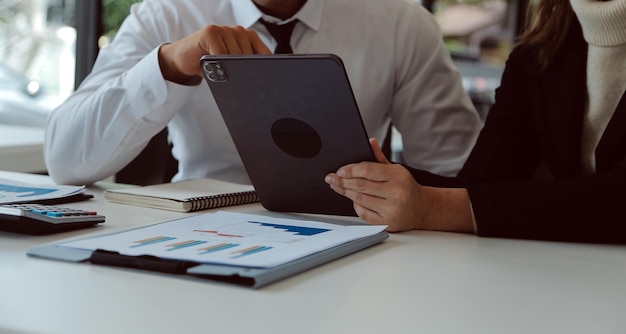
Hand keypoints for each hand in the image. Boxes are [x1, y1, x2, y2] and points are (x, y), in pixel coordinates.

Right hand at [159, 25, 270, 83]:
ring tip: (219, 72)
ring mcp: (226, 29)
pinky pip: (221, 54)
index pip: (265, 56)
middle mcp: (240, 31)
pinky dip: (218, 66)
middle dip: (243, 73)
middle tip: (232, 80)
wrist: (185, 59)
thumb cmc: (211, 65)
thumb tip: (261, 85)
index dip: (263, 71)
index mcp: (250, 39)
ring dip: (228, 70)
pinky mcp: (211, 31)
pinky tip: (212, 68)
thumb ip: (246, 70)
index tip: (260, 84)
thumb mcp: (232, 69)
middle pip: (250, 58)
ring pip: (236, 57)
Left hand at [325, 138, 474, 232]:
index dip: (350, 170)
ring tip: (337, 187)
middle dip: (343, 182)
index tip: (339, 171)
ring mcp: (392, 209)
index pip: (367, 170)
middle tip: (331, 179)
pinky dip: (356, 205)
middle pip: (361, 186)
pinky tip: (352, 199)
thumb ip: (380, 157)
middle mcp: (396, 193)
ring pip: (360, 199)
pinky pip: (364, 213)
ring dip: (346, 192)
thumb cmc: (406, 187)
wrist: (422, 208)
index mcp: (398, 176)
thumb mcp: (396, 169)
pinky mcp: (387, 222)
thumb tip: (370, 141)